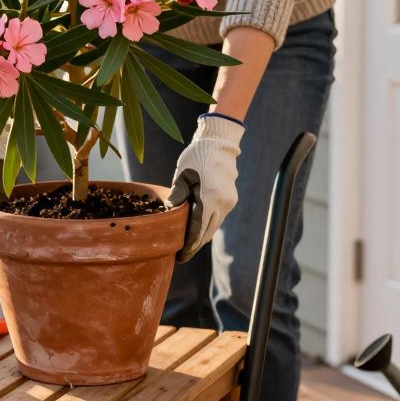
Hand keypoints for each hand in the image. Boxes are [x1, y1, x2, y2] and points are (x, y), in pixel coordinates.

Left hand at [167, 115, 242, 261]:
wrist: (219, 144)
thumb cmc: (196, 157)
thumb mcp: (181, 175)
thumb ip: (176, 197)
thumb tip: (169, 215)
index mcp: (209, 198)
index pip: (198, 230)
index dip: (189, 245)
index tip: (181, 256)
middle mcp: (223, 204)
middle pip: (207, 233)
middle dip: (195, 245)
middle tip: (182, 255)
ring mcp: (229, 202)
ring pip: (214, 226)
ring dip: (202, 236)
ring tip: (188, 245)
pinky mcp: (231, 199)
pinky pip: (218, 218)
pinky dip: (208, 225)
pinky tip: (198, 230)